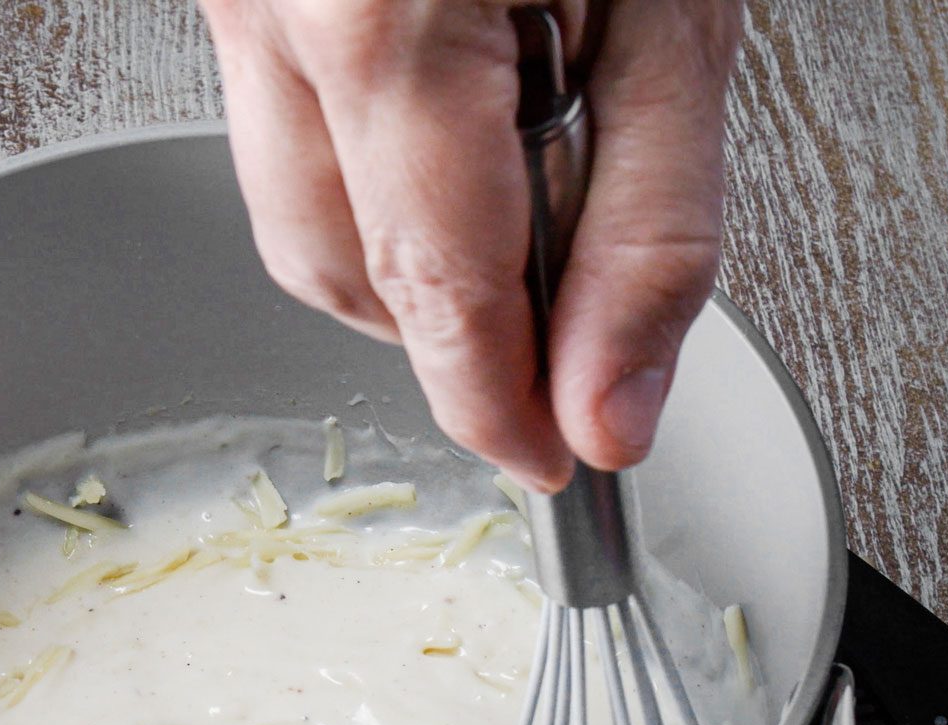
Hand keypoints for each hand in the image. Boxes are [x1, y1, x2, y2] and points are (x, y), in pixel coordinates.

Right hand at [200, 0, 741, 489]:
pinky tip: (452, 109)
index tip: (557, 456)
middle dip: (452, 321)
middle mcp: (274, 7)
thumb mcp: (674, 3)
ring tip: (515, 153)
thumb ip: (651, 219)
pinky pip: (286, 134)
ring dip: (411, 246)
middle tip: (564, 281)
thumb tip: (611, 399)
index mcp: (383, 13)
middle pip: (341, 272)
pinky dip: (379, 168)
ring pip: (299, 216)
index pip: (432, 289)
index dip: (497, 400)